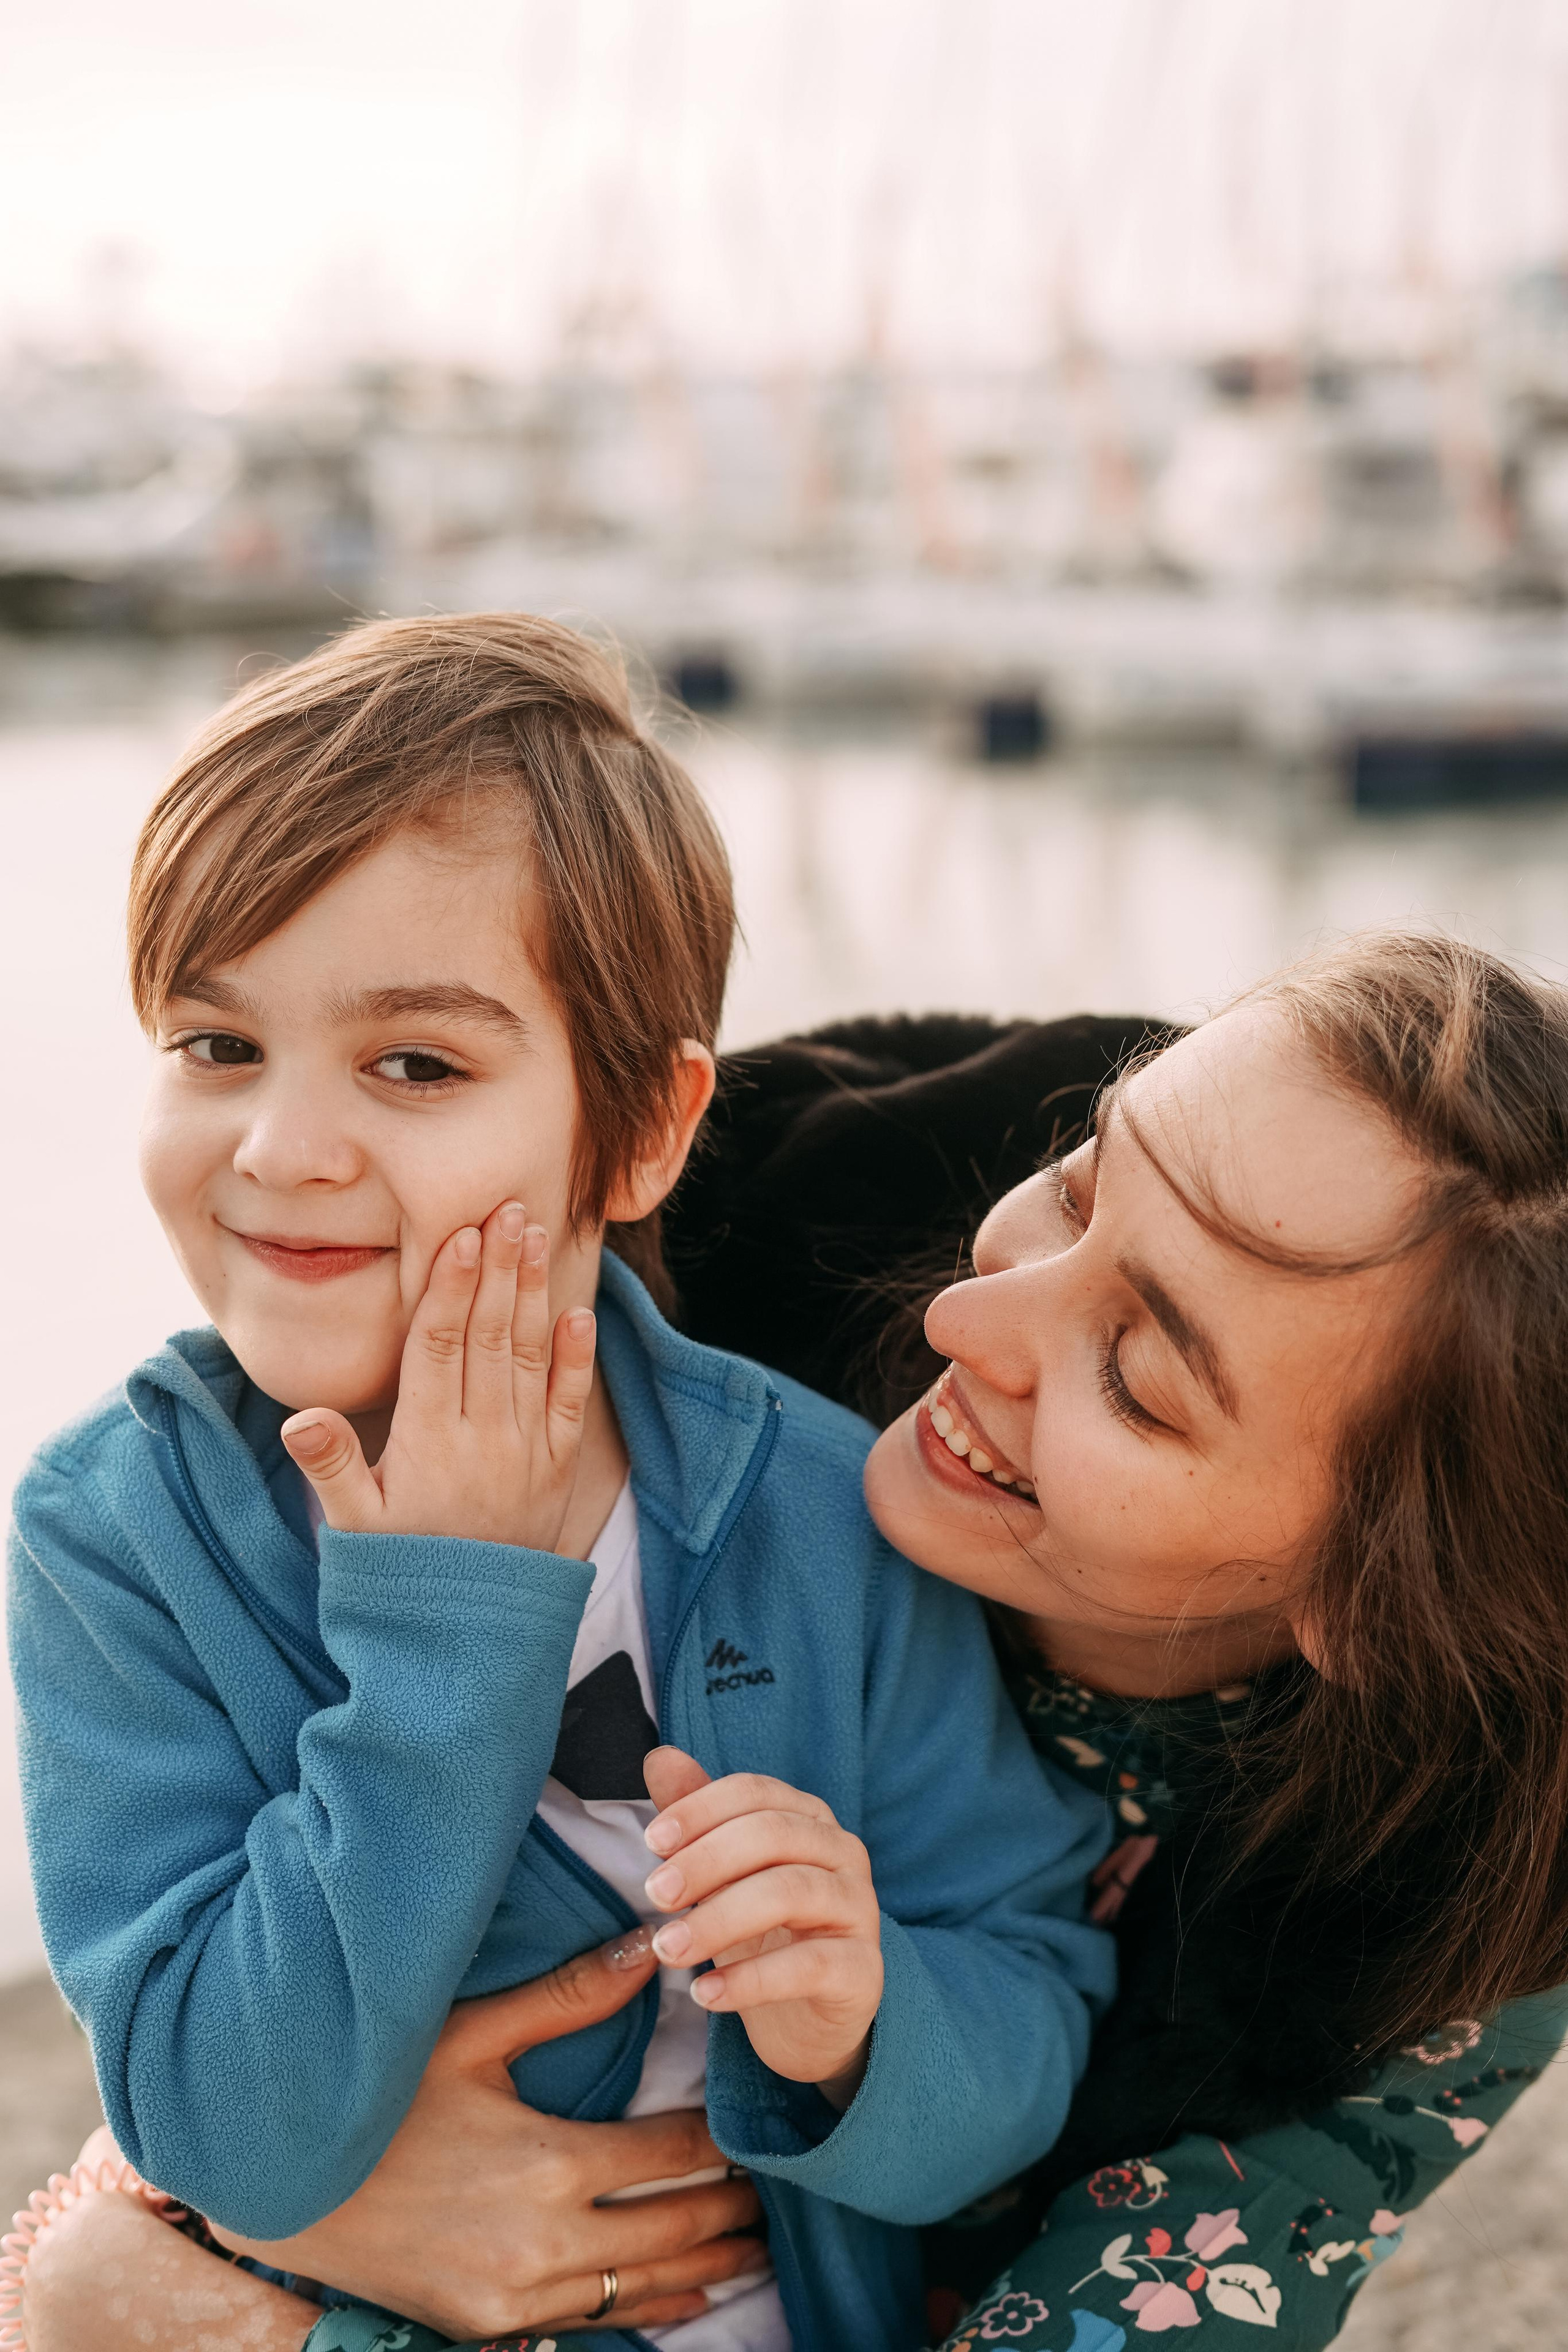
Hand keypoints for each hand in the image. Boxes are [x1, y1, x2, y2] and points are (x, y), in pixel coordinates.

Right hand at [211, 1930, 767, 2338]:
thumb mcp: (470, 2035)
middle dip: (733, 2207)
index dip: (723, 2140)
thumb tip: (649, 1943)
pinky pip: (599, 2319)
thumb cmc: (380, 2100)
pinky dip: (653, 2304)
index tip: (759, 2120)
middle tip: (781, 2187)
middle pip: (676, 2226)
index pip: (672, 2155)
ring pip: (646, 2283)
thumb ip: (568, 1996)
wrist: (289, 2193)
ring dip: (710, 2261)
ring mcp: (522, 2298)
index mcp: (549, 2164)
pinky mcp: (496, 2327)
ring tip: (757, 2240)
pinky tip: (693, 2291)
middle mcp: (545, 2242)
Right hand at [281, 1203, 594, 1552]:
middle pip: (490, 1335)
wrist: (469, 1637)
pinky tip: (579, 1313)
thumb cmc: (401, 1575)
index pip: (439, 1347)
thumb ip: (331, 1466)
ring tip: (537, 1235)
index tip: (462, 1236)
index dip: (451, 1288)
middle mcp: (483, 1437)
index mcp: (428, 1441)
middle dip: (499, 1269)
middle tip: (509, 1209)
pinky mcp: (559, 1468)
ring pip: (531, 1355)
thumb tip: (299, 1416)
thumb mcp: (355, 1528)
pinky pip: (572, 1403)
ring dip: (534, 1292)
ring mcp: (527, 1450)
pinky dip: (577, 1357)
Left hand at [642, 1747, 883, 2101]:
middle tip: (656, 1894)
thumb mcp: (724, 1877)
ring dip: (719, 1919)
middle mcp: (842, 1852)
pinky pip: (807, 1965)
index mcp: (808, 1819)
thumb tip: (660, 1757)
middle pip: (772, 1835)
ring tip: (668, 1949)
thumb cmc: (763, 1934)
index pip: (755, 1792)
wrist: (807, 2020)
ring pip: (790, 1893)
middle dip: (706, 1860)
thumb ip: (699, 1818)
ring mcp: (859, 1909)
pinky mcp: (862, 1970)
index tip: (652, 1841)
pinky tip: (706, 1993)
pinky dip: (750, 1980)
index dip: (702, 1808)